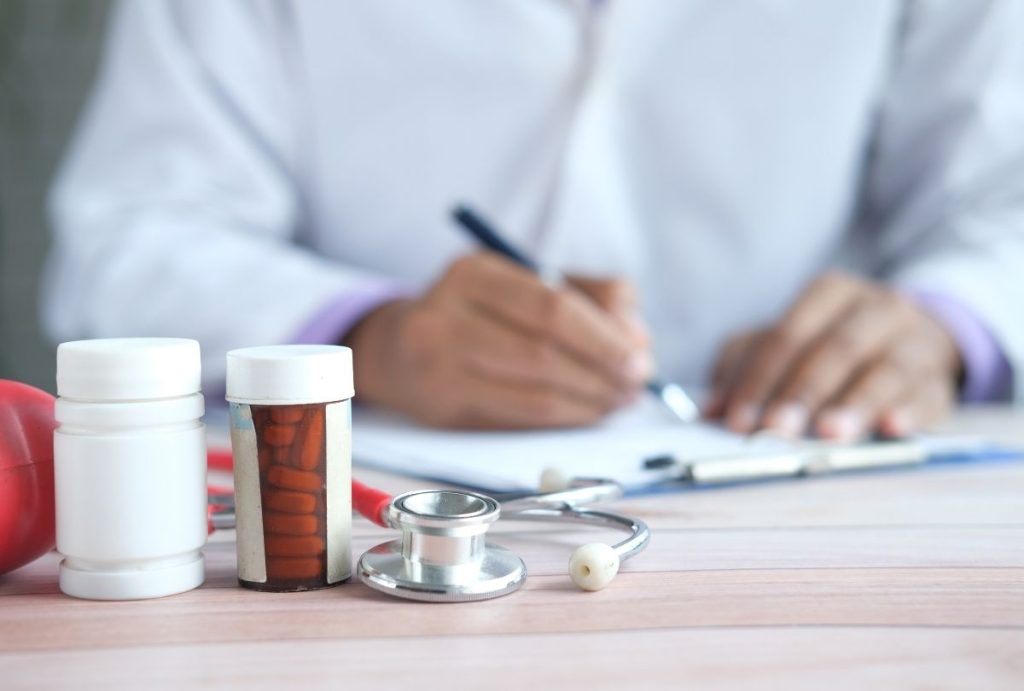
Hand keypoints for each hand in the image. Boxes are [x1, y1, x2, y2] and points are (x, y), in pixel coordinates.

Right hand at [345, 252, 651, 428]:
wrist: (397, 350)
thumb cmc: (479, 313)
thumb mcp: (524, 282)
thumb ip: (589, 296)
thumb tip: (636, 337)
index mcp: (472, 273)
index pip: (551, 307)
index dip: (603, 337)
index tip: (639, 356)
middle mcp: (446, 317)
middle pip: (543, 352)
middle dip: (602, 373)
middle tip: (635, 383)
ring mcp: (438, 367)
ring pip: (534, 394)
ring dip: (589, 403)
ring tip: (618, 400)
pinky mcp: (442, 410)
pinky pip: (518, 419)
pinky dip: (563, 420)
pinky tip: (587, 413)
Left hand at [706, 272, 961, 439]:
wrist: (917, 338)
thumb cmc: (834, 345)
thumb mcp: (789, 342)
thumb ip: (746, 367)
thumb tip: (709, 410)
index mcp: (828, 294)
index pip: (788, 335)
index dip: (759, 379)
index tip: (737, 420)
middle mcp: (875, 309)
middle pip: (834, 349)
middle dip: (801, 393)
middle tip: (775, 432)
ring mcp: (915, 341)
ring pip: (885, 369)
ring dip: (854, 403)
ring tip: (829, 435)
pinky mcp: (940, 378)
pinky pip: (929, 393)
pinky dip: (910, 411)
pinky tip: (892, 429)